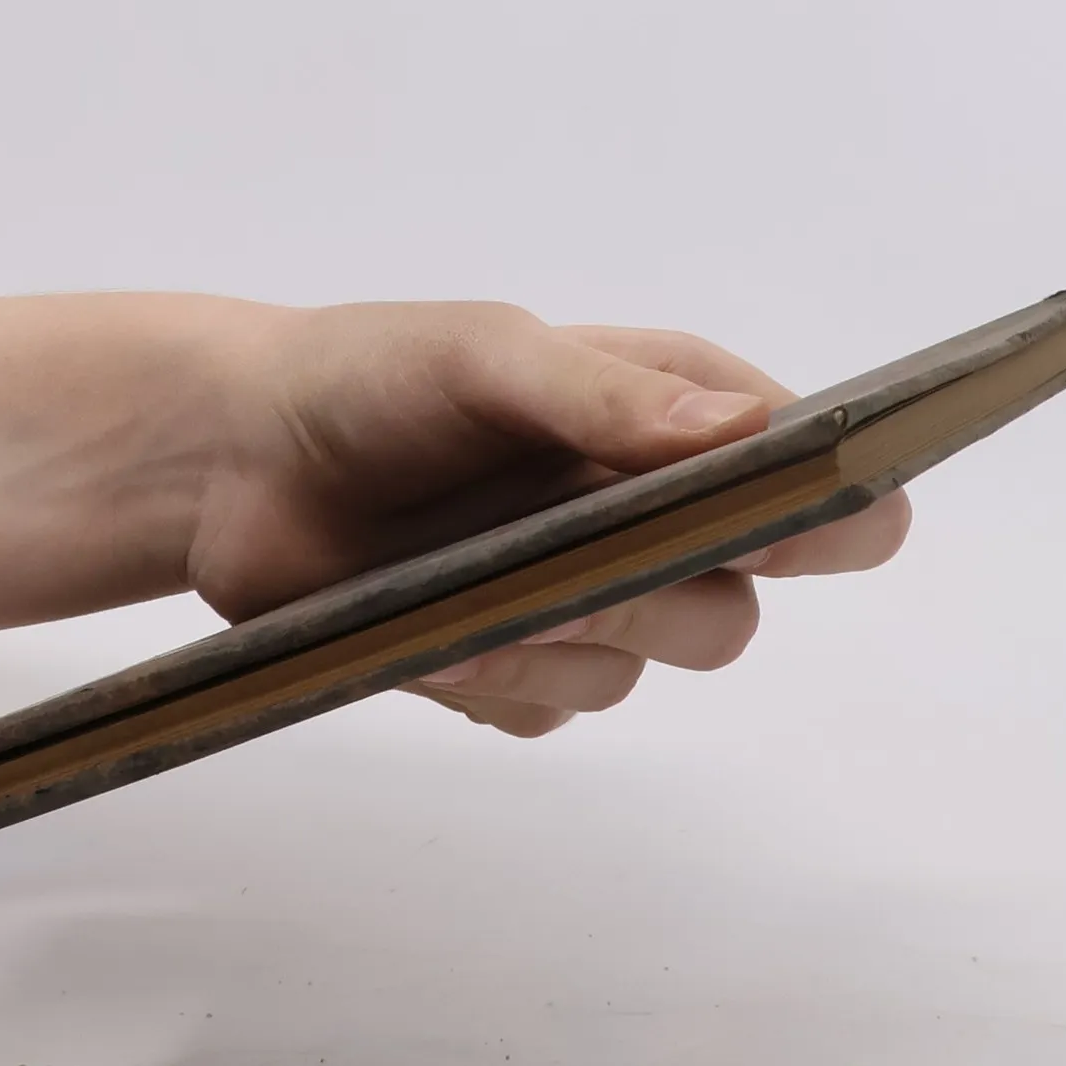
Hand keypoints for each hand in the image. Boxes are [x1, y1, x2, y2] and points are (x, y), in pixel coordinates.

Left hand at [190, 302, 910, 736]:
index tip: (808, 521)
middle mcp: (636, 516)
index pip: (806, 473)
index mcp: (664, 418)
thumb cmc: (366, 377)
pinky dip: (494, 676)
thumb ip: (607, 395)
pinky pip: (548, 711)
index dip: (831, 505)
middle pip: (735, 610)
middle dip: (665, 595)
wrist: (234, 460)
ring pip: (639, 670)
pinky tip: (430, 621)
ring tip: (465, 578)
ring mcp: (575, 602)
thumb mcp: (485, 354)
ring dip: (561, 637)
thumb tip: (745, 427)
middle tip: (574, 553)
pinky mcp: (507, 670)